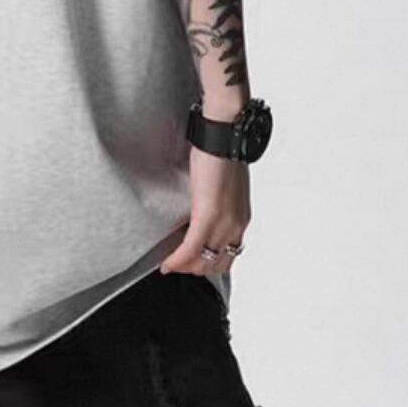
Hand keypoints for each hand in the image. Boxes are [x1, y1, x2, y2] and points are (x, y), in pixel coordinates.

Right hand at [159, 147, 250, 275]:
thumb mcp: (226, 187)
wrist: (224, 138)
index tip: (191, 263)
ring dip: (184, 266)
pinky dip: (177, 260)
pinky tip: (166, 263)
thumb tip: (204, 210)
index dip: (207, 264)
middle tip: (176, 266)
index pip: (227, 255)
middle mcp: (235, 226)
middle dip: (194, 268)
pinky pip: (190, 249)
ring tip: (169, 265)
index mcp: (241, 219)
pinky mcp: (207, 217)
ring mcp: (223, 224)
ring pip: (202, 261)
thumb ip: (219, 204)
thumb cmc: (222, 153)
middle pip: (215, 264)